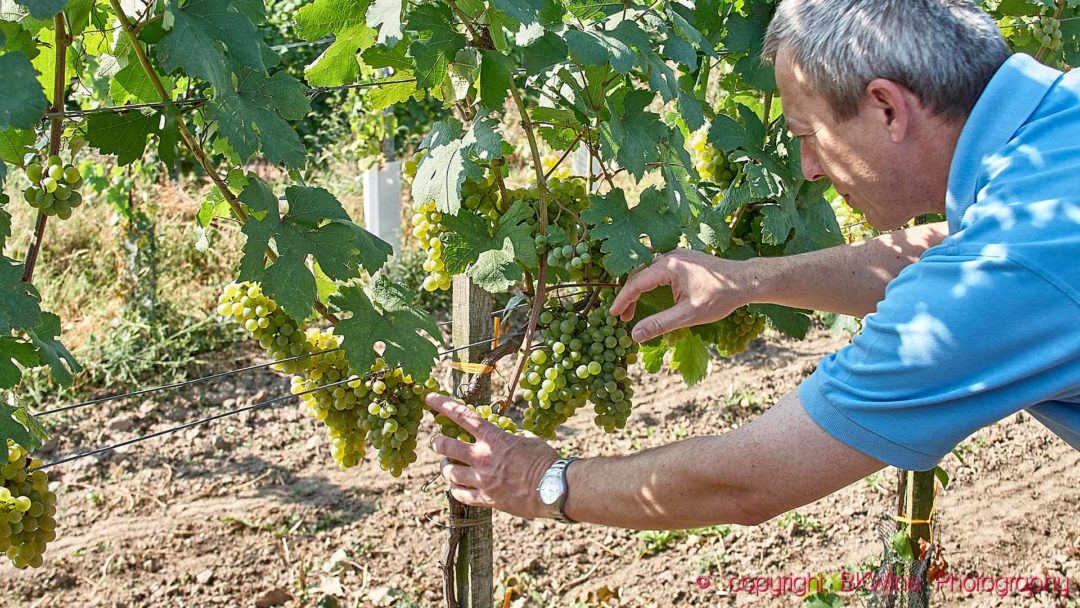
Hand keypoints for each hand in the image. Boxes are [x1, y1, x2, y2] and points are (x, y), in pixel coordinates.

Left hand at [426, 394, 559, 518]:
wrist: (552, 488)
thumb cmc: (545, 461)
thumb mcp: (528, 440)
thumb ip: (512, 438)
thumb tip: (510, 436)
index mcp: (493, 438)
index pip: (462, 416)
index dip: (444, 405)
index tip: (430, 398)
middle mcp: (482, 457)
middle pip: (446, 446)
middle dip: (437, 442)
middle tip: (436, 441)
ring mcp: (482, 480)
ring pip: (449, 473)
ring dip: (445, 468)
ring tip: (447, 466)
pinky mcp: (486, 499)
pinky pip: (461, 495)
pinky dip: (456, 490)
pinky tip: (457, 488)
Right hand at [609, 249, 757, 342]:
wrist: (746, 281)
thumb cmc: (720, 297)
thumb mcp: (689, 315)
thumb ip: (660, 323)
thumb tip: (634, 334)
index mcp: (668, 266)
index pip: (636, 283)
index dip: (623, 300)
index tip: (613, 315)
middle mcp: (670, 256)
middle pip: (639, 275)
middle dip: (629, 296)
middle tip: (623, 318)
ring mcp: (677, 255)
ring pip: (648, 271)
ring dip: (638, 289)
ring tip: (633, 310)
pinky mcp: (684, 259)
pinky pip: (658, 268)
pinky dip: (649, 282)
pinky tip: (650, 295)